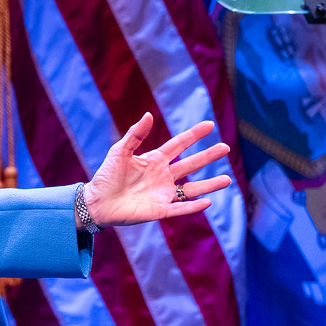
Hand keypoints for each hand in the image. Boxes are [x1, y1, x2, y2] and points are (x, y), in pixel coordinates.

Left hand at [82, 113, 231, 228]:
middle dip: (208, 156)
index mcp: (154, 160)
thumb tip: (148, 115)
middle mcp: (163, 176)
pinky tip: (207, 201)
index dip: (193, 135)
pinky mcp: (160, 210)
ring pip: (192, 189)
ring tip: (228, 179)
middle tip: (225, 148)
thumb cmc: (106, 176)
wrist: (96, 201)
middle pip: (191, 164)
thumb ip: (135, 134)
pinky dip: (193, 206)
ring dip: (209, 185)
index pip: (179, 145)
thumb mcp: (119, 151)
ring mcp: (163, 193)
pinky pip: (180, 208)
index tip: (209, 125)